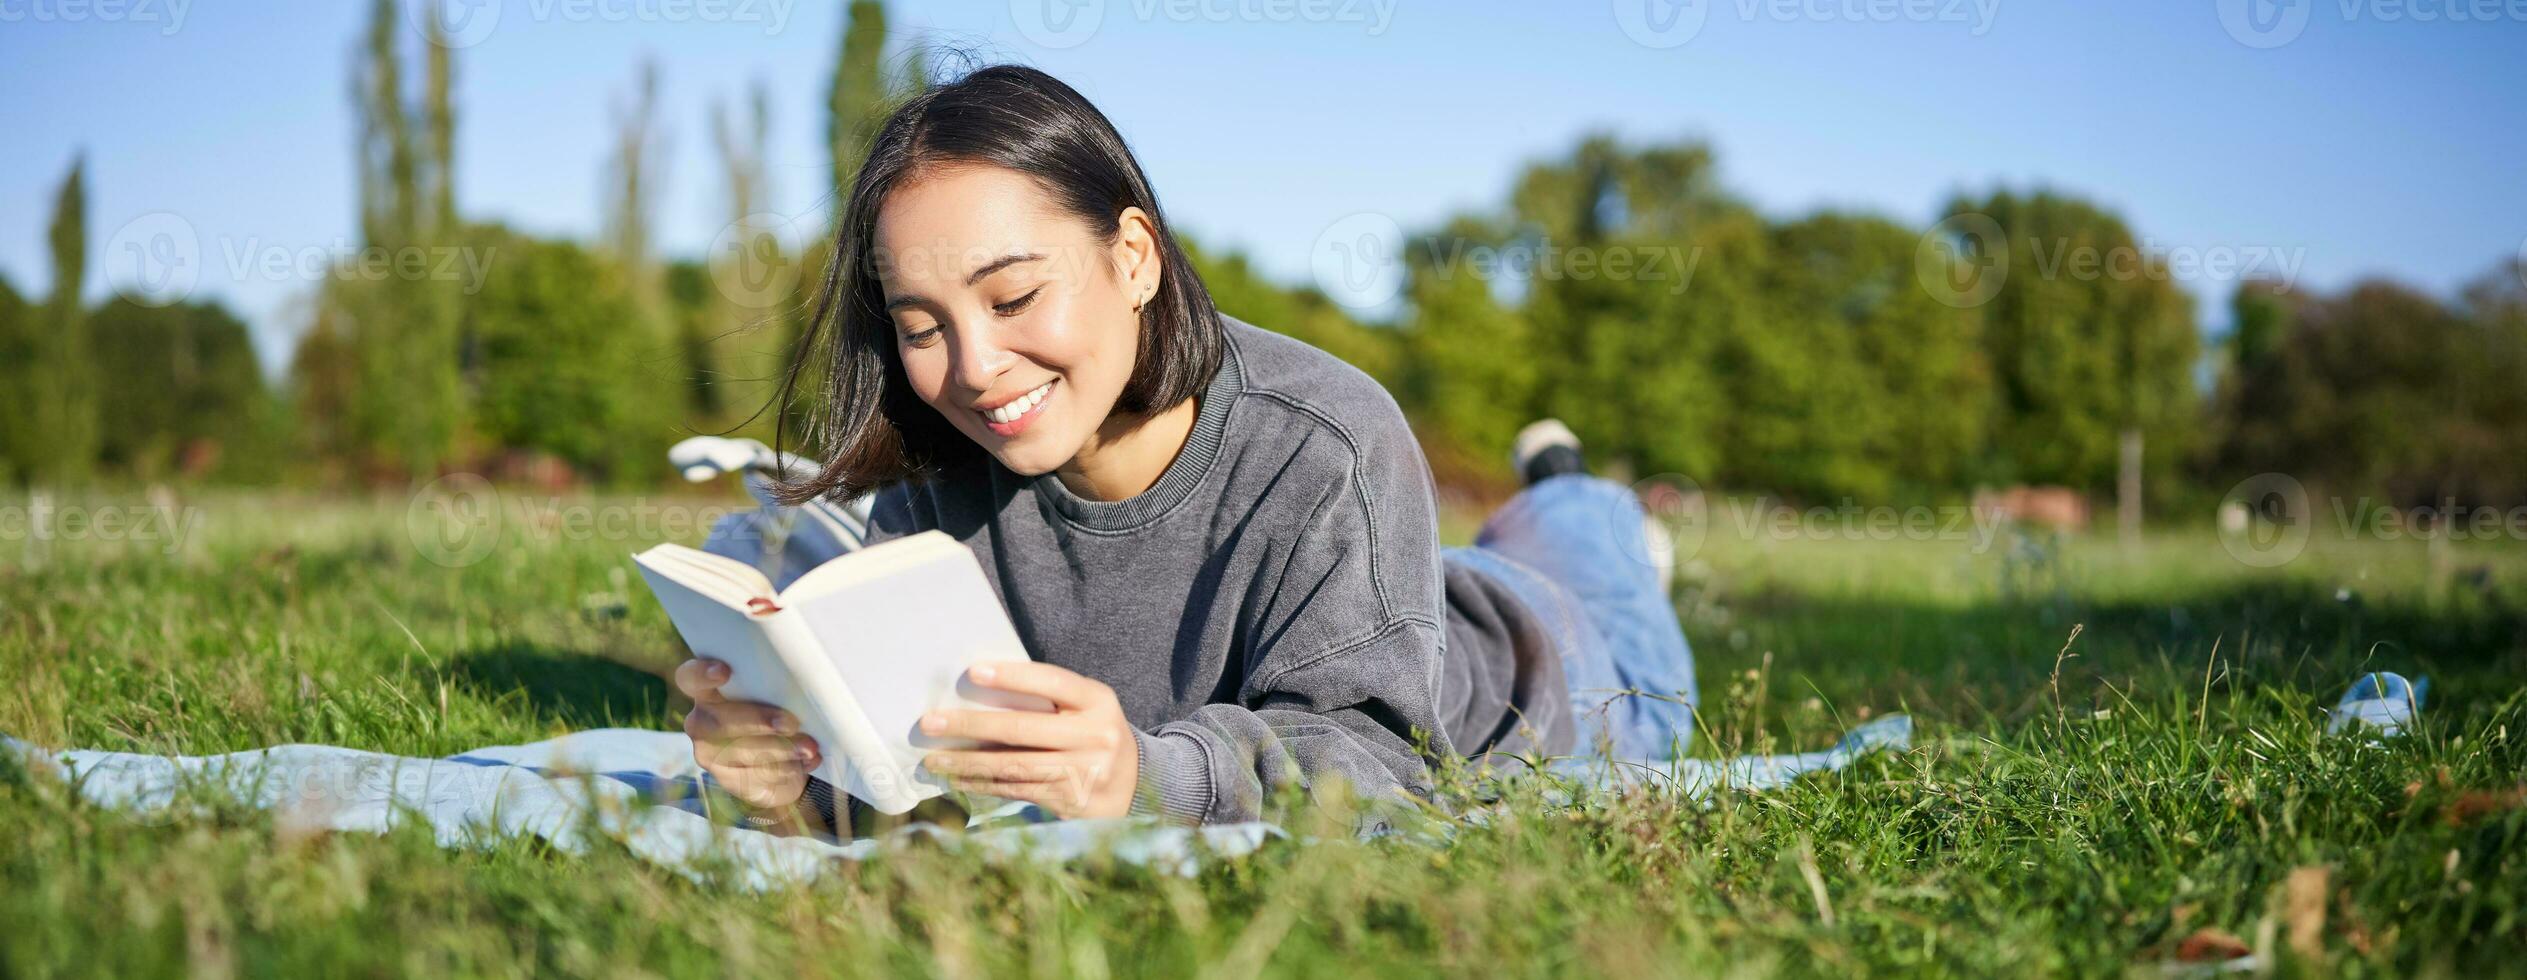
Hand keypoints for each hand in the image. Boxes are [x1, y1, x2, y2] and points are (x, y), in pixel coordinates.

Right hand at [674, 658, 822, 824]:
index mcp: (707, 690)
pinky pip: (755, 775)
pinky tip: (804, 763)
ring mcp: (709, 752)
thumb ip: (774, 689)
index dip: (702, 674)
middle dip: (759, 721)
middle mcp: (702, 721)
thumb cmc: (776, 714)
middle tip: (790, 724)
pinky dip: (784, 769)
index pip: (690, 678)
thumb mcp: (775, 697)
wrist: (781, 764)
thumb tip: (802, 690)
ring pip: (741, 751)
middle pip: (721, 720)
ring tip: (808, 748)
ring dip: (779, 749)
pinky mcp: (726, 779)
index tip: (724, 672)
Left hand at [920, 662, 1138, 818]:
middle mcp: (1095, 736)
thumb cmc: (1095, 731)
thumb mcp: (1085, 706)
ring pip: (1013, 767)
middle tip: (930, 723)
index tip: (971, 672)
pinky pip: (1017, 791)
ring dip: (967, 763)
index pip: (1051, 682)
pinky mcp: (1069, 802)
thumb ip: (1048, 697)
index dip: (1011, 677)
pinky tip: (958, 780)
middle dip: (970, 726)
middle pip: (1022, 729)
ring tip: (934, 758)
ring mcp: (1083, 773)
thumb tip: (980, 690)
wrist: (1137, 784)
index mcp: (1098, 701)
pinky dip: (983, 785)